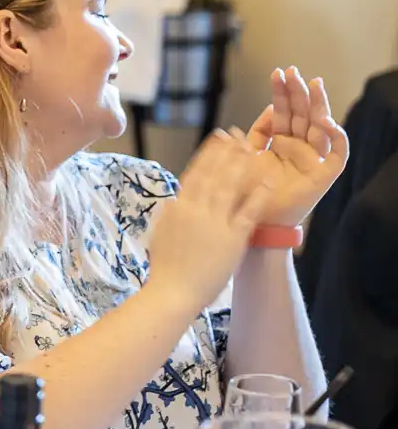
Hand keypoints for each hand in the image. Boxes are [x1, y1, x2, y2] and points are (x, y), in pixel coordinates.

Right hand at [146, 131, 276, 315]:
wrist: (173, 292)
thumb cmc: (166, 268)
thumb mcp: (160, 234)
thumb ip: (169, 214)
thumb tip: (173, 199)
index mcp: (177, 207)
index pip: (195, 173)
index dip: (208, 154)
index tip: (218, 140)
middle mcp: (195, 210)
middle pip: (215, 174)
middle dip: (227, 153)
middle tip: (239, 135)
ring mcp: (214, 223)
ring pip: (231, 187)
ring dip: (243, 166)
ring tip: (254, 150)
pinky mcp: (232, 238)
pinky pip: (248, 212)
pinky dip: (259, 195)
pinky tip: (268, 182)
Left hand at [239, 67, 349, 228]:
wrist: (251, 223)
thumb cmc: (245, 192)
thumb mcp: (245, 157)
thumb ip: (255, 135)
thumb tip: (266, 111)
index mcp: (280, 143)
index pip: (284, 112)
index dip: (281, 94)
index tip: (277, 73)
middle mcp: (299, 148)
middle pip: (302, 115)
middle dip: (298, 92)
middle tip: (293, 71)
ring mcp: (314, 159)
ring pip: (321, 127)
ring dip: (318, 105)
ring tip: (313, 84)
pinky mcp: (326, 174)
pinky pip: (338, 152)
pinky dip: (336, 136)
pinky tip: (326, 121)